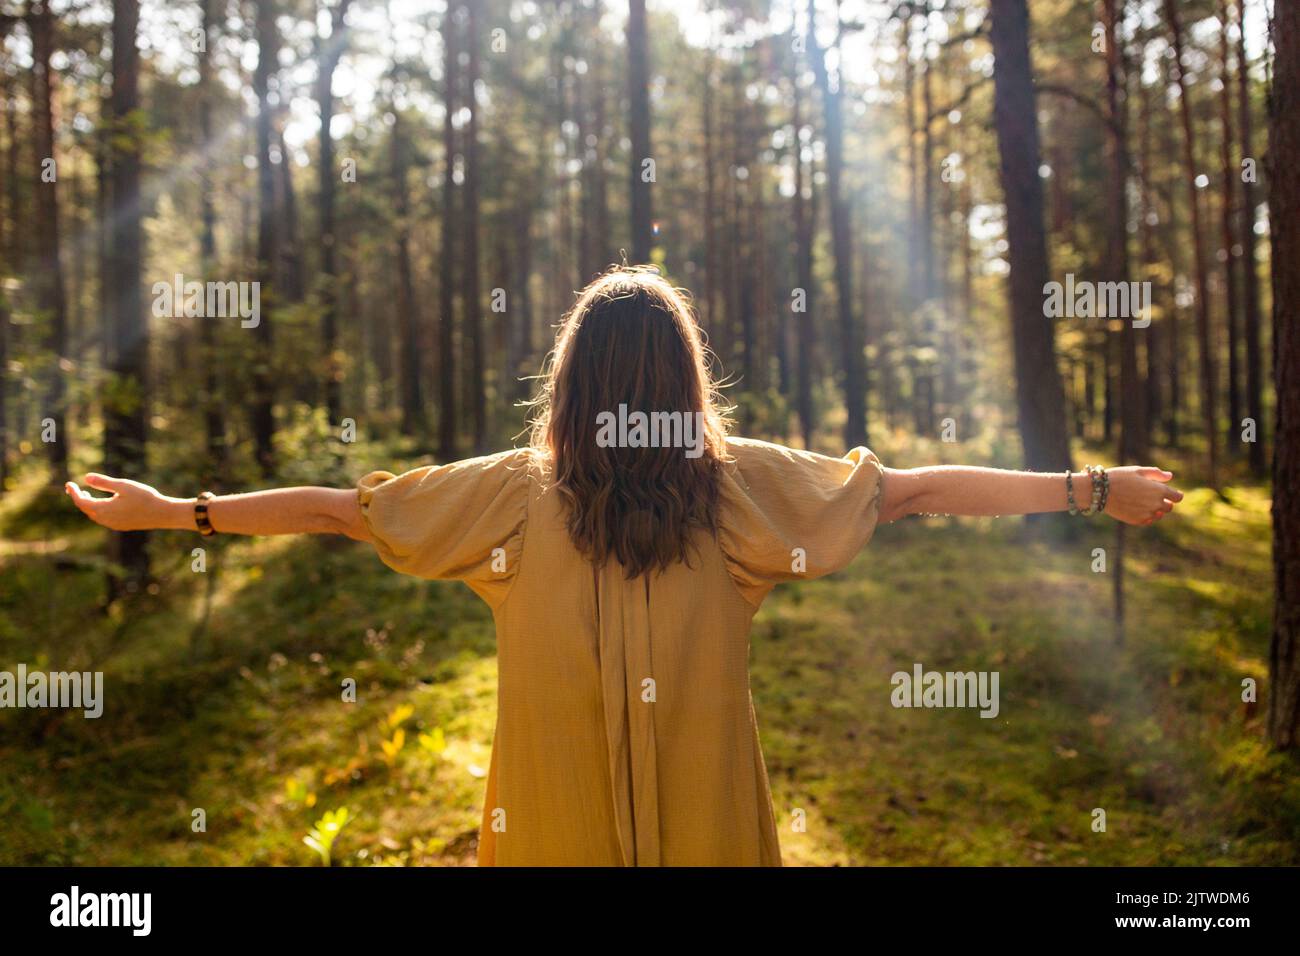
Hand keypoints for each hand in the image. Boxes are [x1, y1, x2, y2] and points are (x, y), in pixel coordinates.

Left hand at [65, 474, 187, 531]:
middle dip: (79, 499)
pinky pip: (104, 519)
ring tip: (87, 495)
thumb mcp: (123, 486)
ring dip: (88, 505)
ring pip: (94, 515)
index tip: (68, 484)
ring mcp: (114, 524)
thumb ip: (104, 482)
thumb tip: (85, 477)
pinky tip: (104, 504)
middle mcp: (106, 520)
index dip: (73, 492)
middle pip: (86, 510)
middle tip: (73, 489)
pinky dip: (98, 511)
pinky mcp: (122, 526)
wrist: (163, 514)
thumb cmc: (144, 497)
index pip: (81, 502)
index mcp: (104, 509)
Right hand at [1102, 466, 1182, 525]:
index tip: (1167, 492)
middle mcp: (1156, 504)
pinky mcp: (1137, 521)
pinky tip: (1136, 508)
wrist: (1100, 491)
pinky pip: (1148, 521)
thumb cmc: (1119, 477)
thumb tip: (1170, 476)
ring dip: (1154, 509)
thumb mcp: (1138, 470)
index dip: (1174, 494)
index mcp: (1159, 490)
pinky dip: (1145, 516)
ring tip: (1140, 501)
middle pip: (1169, 507)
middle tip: (1150, 496)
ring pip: (1158, 515)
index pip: (1178, 497)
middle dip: (1164, 502)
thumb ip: (1156, 474)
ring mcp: (1147, 514)